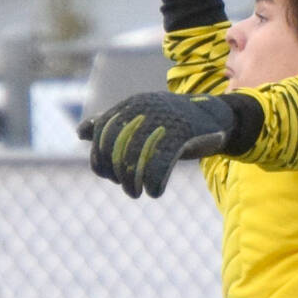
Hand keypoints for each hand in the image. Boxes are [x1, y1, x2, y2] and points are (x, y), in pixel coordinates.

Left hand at [79, 92, 243, 198]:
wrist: (217, 118)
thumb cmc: (173, 122)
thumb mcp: (141, 120)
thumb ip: (111, 125)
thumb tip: (80, 131)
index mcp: (132, 105)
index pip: (103, 133)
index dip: (100, 159)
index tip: (109, 176)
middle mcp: (145, 109)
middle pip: (117, 147)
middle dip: (117, 173)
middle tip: (128, 188)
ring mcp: (164, 120)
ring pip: (136, 157)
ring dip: (133, 182)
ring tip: (138, 192)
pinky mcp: (183, 133)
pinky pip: (160, 163)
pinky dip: (155, 182)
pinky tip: (155, 192)